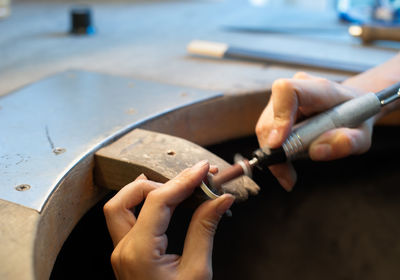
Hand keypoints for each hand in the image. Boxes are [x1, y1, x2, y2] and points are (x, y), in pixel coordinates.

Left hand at [103, 160, 234, 279]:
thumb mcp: (197, 271)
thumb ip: (204, 229)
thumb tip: (220, 199)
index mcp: (139, 252)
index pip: (158, 201)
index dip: (183, 181)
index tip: (202, 171)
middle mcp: (123, 249)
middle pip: (126, 198)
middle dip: (158, 182)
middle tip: (189, 179)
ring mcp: (121, 252)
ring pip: (120, 207)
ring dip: (145, 190)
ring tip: (174, 184)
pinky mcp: (126, 254)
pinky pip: (126, 219)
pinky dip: (142, 204)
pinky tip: (159, 198)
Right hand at [255, 72, 373, 190]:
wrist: (350, 107)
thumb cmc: (356, 118)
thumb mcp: (363, 135)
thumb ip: (348, 142)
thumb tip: (318, 151)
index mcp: (319, 89)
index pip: (287, 92)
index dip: (279, 117)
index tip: (278, 144)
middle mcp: (295, 88)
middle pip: (270, 118)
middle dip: (274, 150)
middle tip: (287, 176)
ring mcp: (282, 98)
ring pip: (264, 128)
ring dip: (274, 154)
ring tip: (289, 173)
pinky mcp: (274, 110)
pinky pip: (266, 133)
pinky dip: (274, 153)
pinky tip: (286, 165)